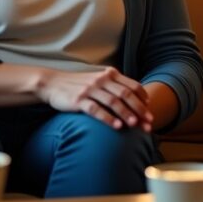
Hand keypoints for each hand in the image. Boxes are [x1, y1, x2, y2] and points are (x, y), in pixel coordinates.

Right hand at [37, 67, 153, 131]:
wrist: (53, 83)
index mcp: (109, 75)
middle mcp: (101, 80)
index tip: (150, 110)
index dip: (143, 98)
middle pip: (125, 95)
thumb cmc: (78, 85)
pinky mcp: (79, 100)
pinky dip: (108, 118)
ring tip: (135, 125)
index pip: (132, 85)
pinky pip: (96, 110)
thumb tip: (135, 98)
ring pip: (113, 102)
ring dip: (126, 114)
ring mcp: (90, 90)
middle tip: (148, 122)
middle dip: (139, 109)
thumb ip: (114, 85)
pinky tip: (117, 127)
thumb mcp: (98, 80)